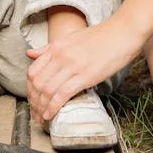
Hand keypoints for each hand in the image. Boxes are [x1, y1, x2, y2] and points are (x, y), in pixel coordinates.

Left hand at [25, 20, 141, 121]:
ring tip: (41, 119)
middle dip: (33, 102)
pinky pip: (62, 94)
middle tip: (35, 114)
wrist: (123, 32)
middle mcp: (60, 56)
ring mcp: (72, 66)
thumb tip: (29, 54)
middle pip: (37, 84)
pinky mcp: (85, 76)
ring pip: (47, 91)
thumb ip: (49, 48)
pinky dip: (53, 107)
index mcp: (56, 47)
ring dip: (41, 108)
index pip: (33, 71)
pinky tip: (50, 115)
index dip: (29, 90)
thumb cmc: (101, 37)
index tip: (32, 100)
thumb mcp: (71, 39)